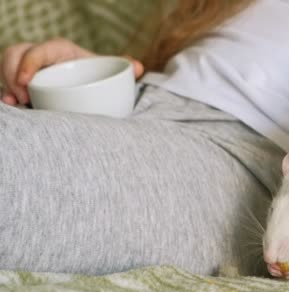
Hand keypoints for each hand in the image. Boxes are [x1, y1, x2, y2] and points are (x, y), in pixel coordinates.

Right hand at [1, 38, 143, 105]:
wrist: (91, 84)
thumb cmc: (98, 75)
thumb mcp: (109, 71)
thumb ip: (124, 70)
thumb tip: (138, 68)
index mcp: (60, 50)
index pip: (40, 49)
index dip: (30, 62)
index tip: (25, 80)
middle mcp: (41, 56)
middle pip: (15, 54)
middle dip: (12, 73)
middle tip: (22, 97)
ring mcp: (29, 69)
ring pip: (7, 68)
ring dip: (8, 85)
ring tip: (18, 104)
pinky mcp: (23, 82)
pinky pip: (8, 83)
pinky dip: (7, 94)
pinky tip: (12, 107)